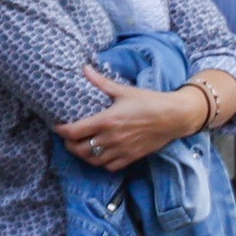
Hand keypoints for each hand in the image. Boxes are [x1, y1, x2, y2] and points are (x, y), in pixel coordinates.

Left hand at [56, 68, 205, 171]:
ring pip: (93, 160)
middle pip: (79, 149)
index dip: (62, 131)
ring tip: (82, 148)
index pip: (74, 131)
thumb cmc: (150, 101)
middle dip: (70, 145)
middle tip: (69, 138)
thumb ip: (101, 82)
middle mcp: (111, 138)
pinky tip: (101, 155)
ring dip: (84, 155)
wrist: (175, 116)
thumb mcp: (124, 91)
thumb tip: (84, 69)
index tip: (59, 127)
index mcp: (106, 120)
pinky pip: (110, 166)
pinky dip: (101, 163)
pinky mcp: (132, 157)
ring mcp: (121, 149)